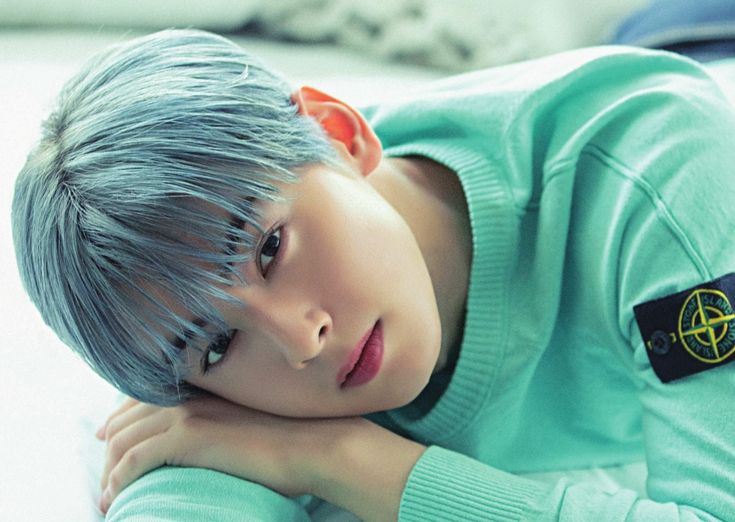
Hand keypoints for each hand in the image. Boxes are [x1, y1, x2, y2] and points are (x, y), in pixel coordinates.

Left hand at [96, 395, 345, 513]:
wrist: (313, 444)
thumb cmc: (292, 439)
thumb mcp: (250, 421)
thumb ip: (222, 419)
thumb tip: (211, 438)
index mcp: (204, 388)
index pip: (144, 398)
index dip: (121, 417)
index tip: (110, 438)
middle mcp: (190, 394)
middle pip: (127, 418)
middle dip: (110, 446)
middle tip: (105, 474)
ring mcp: (187, 413)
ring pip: (124, 440)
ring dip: (109, 469)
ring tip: (108, 495)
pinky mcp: (187, 437)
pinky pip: (133, 459)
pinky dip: (117, 480)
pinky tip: (115, 496)